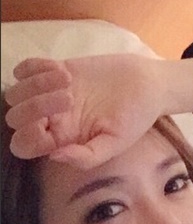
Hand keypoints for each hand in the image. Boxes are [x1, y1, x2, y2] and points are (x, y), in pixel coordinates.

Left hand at [4, 54, 163, 169]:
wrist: (147, 85)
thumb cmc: (135, 117)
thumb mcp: (117, 143)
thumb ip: (88, 156)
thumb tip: (54, 156)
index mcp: (63, 140)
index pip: (24, 145)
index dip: (28, 136)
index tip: (51, 127)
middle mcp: (52, 119)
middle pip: (15, 118)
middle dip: (35, 107)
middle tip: (70, 98)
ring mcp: (49, 93)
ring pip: (16, 92)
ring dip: (37, 85)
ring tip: (69, 82)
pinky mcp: (53, 70)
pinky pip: (24, 68)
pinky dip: (36, 67)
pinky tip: (63, 71)